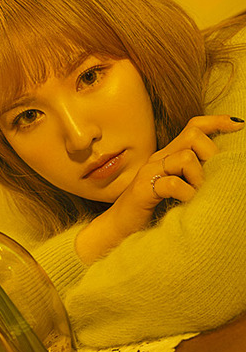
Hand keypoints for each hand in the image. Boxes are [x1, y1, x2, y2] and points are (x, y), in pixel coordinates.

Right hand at [76, 115, 243, 263]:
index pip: (194, 126)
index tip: (239, 125)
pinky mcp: (144, 189)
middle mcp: (158, 158)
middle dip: (211, 155)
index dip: (216, 122)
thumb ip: (193, 176)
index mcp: (168, 155)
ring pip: (186, 157)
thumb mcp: (178, 189)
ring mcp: (150, 172)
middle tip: (211, 180)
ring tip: (198, 195)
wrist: (118, 229)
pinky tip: (187, 204)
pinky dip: (187, 194)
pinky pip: (174, 184)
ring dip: (199, 178)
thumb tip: (222, 171)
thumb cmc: (151, 211)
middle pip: (193, 136)